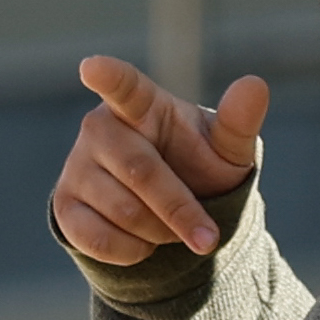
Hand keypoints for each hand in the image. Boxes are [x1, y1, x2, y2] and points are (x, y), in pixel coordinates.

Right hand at [52, 59, 269, 265]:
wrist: (168, 212)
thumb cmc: (197, 167)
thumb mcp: (225, 150)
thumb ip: (238, 122)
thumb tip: (255, 85)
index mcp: (141, 104)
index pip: (124, 86)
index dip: (108, 77)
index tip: (92, 68)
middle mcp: (100, 128)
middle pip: (142, 173)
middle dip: (180, 211)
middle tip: (208, 237)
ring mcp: (76, 166)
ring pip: (124, 213)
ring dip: (160, 233)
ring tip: (170, 228)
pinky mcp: (64, 205)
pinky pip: (99, 240)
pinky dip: (134, 252)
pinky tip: (143, 242)